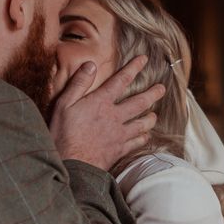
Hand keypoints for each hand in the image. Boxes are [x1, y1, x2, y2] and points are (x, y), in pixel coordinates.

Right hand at [50, 56, 164, 169]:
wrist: (71, 164)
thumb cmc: (62, 134)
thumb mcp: (63, 104)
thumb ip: (78, 84)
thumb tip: (90, 65)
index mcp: (100, 102)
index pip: (121, 80)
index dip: (134, 68)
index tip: (143, 59)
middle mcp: (114, 116)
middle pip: (139, 102)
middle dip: (152, 93)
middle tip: (161, 88)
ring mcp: (119, 134)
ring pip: (142, 123)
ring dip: (151, 117)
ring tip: (154, 114)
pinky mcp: (119, 149)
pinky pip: (137, 142)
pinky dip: (143, 138)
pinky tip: (145, 136)